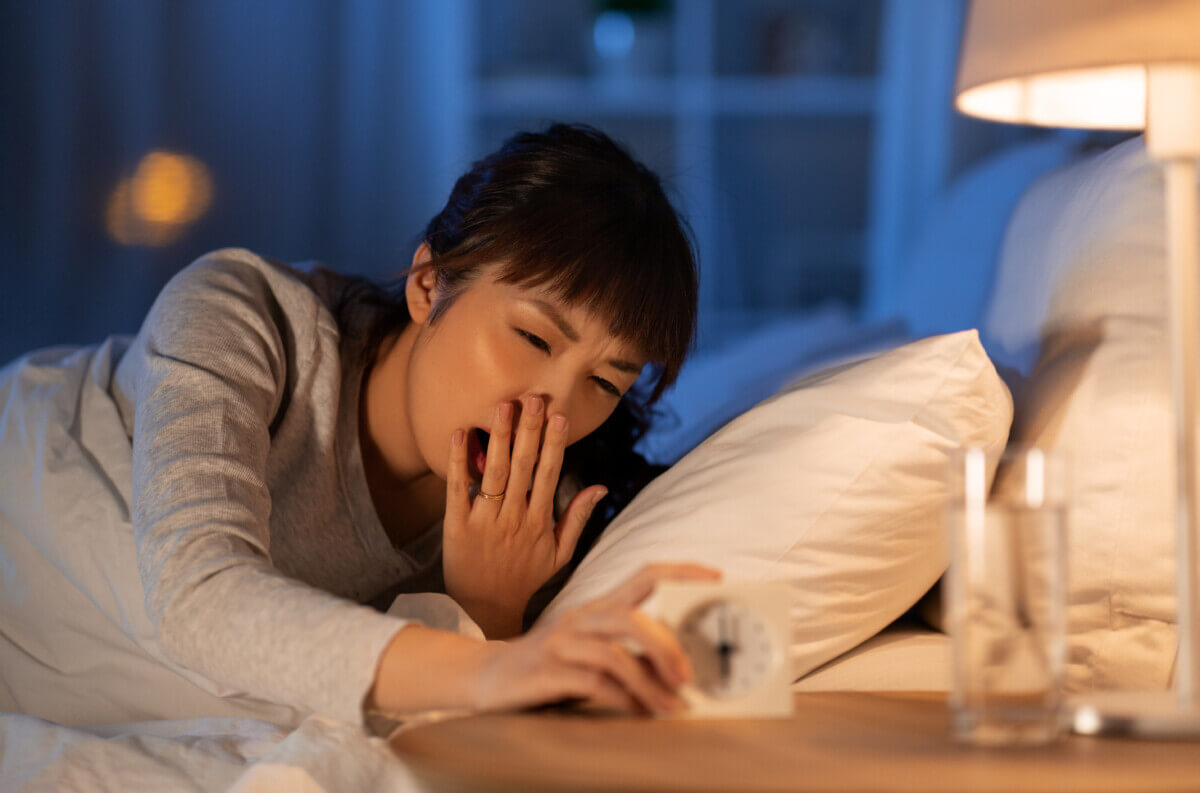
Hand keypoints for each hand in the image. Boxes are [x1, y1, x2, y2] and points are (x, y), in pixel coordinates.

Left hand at [443, 395, 607, 638]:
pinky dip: (458, 461)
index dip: (554, 444)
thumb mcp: (560, 554)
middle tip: (532, 400)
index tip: (559, 416)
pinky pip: (457, 489)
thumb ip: (577, 518)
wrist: (485, 609)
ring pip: (494, 473)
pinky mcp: (457, 526)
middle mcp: (513, 518)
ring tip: (503, 407)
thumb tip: (600, 487)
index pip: (548, 474)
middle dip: (528, 431)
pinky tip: (460, 434)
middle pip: (522, 467)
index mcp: (539, 522)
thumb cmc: (524, 579)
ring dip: (499, 438)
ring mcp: (484, 521)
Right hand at [471, 563, 722, 715]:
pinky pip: (592, 683)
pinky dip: (621, 700)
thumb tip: (681, 669)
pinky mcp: (545, 671)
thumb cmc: (549, 667)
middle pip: (631, 617)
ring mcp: (560, 643)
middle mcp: (579, 617)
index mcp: (596, 607)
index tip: (717, 577)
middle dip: (666, 647)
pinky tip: (635, 711)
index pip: (645, 573)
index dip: (682, 571)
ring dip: (648, 683)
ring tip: (669, 706)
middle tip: (688, 676)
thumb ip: (628, 651)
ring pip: (613, 653)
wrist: (485, 677)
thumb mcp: (589, 649)